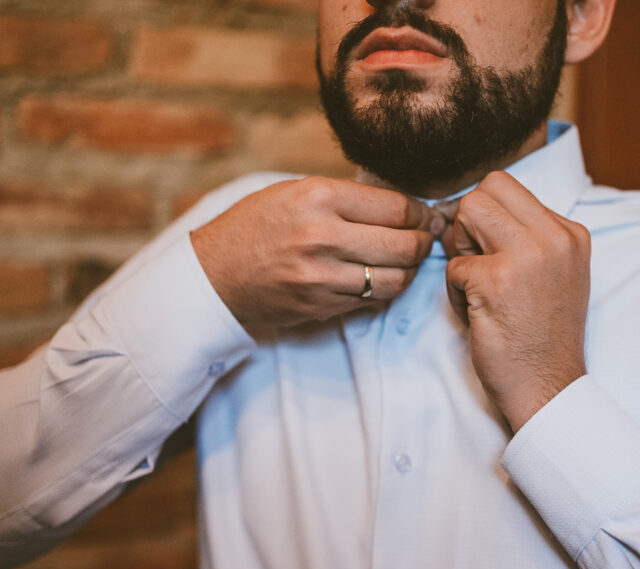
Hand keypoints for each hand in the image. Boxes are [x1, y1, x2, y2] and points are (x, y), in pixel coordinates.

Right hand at [190, 177, 444, 329]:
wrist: (213, 274)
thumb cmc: (254, 226)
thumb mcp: (295, 192)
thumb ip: (346, 198)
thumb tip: (401, 207)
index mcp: (319, 197)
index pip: (395, 206)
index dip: (420, 213)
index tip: (425, 216)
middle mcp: (323, 237)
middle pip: (404, 244)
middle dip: (423, 242)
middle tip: (426, 239)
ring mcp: (323, 276)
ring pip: (395, 279)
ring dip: (410, 271)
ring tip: (407, 260)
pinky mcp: (321, 305)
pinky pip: (372, 300)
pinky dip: (385, 289)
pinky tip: (381, 277)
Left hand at [444, 172, 590, 431]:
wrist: (548, 388)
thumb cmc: (542, 337)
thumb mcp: (555, 274)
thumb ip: (527, 238)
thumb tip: (470, 209)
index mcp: (570, 232)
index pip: (507, 186)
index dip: (485, 216)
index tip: (491, 252)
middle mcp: (554, 237)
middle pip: (485, 189)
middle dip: (468, 225)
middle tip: (478, 266)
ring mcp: (526, 256)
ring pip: (467, 212)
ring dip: (461, 250)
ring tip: (478, 287)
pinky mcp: (495, 280)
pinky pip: (453, 265)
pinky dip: (456, 293)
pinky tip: (479, 316)